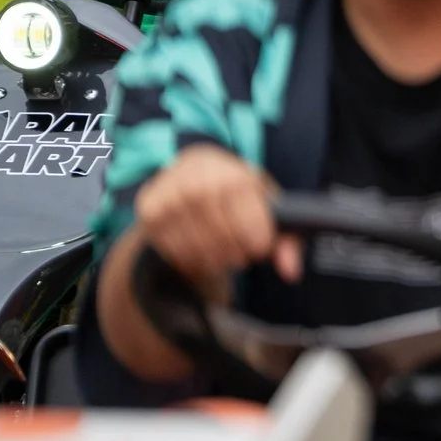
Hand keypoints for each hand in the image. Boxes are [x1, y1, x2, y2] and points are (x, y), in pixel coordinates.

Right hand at [129, 144, 298, 291]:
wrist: (194, 167)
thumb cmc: (237, 189)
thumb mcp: (267, 203)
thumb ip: (286, 238)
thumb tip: (291, 273)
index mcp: (234, 177)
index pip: (252, 230)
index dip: (258, 245)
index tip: (259, 245)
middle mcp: (198, 184)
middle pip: (224, 243)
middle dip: (237, 254)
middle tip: (240, 251)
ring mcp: (169, 197)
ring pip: (197, 250)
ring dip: (214, 260)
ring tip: (221, 251)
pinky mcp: (148, 211)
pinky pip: (173, 251)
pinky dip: (190, 259)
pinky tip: (200, 249)